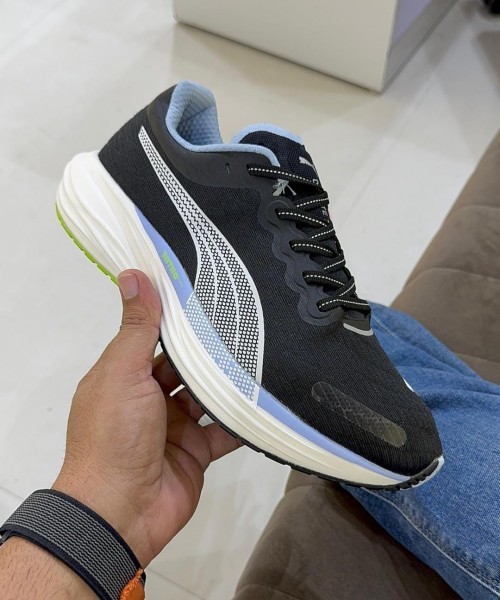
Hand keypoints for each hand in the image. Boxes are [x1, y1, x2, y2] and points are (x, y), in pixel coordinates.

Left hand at [53, 270, 240, 565]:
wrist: (120, 511)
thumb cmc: (113, 435)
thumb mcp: (123, 371)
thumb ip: (137, 327)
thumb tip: (133, 275)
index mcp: (125, 376)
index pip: (155, 339)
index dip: (177, 319)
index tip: (206, 294)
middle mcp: (149, 399)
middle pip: (185, 368)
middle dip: (209, 351)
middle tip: (244, 322)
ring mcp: (174, 427)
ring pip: (207, 397)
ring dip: (227, 383)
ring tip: (260, 354)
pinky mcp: (196, 452)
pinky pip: (223, 430)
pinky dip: (240, 419)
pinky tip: (263, 400)